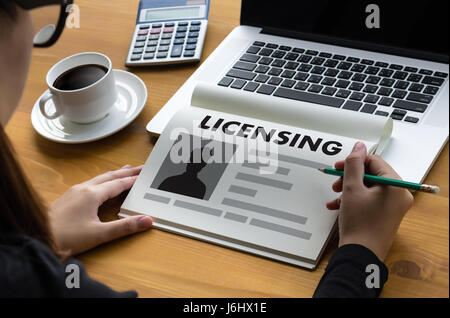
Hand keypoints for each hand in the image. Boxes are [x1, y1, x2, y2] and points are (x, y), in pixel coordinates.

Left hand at [48, 165, 152, 256]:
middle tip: (139, 167)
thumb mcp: (99, 234)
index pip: (118, 184)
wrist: (37, 238)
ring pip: (98, 178)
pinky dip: (102, 180)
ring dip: (113, 174)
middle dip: (126, 172)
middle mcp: (83, 189)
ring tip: (123, 171)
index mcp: (92, 195)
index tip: (144, 175)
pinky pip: (89, 183)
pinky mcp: (67, 198)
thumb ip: (124, 227)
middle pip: (109, 176)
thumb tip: (146, 220)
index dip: (132, 180)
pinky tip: (100, 185)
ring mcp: (73, 192)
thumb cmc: (64, 237)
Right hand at [327, 142, 413, 260]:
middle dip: (349, 177)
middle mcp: (398, 195)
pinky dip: (353, 200)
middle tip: (335, 181)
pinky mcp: (385, 215)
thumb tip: (358, 146)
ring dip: (348, 189)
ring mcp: (392, 206)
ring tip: (335, 197)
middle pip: (371, 175)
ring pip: (368, 188)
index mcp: (396, 186)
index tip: (338, 166)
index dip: (354, 161)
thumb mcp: (352, 188)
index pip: (375, 161)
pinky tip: (337, 206)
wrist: (360, 255)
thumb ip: (353, 164)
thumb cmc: (359, 223)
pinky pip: (369, 200)